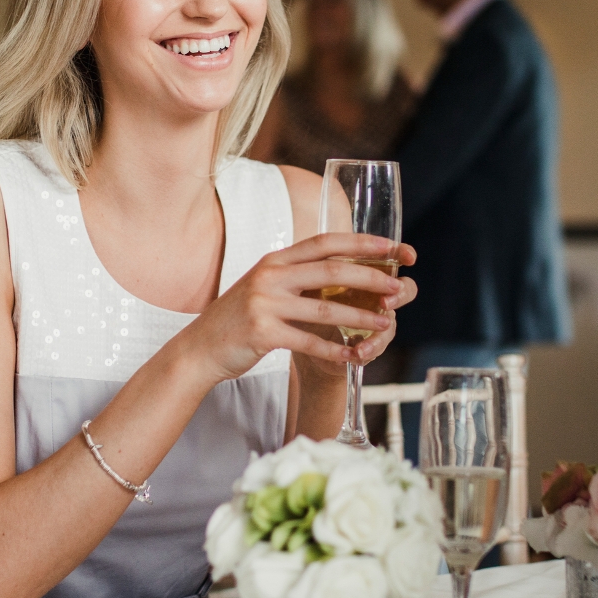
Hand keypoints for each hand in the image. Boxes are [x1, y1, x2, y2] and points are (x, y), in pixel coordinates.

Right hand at [175, 233, 416, 383]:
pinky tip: (354, 355)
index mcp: (275, 259)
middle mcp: (270, 275)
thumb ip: (295, 276)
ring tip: (386, 323)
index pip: (325, 242)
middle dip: (370, 278)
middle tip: (397, 287)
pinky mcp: (262, 333)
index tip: (393, 246)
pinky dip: (335, 349)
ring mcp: (265, 303)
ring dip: (360, 316)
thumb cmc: (239, 318)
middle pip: (331, 270)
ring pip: (325, 308)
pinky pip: (309, 341)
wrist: (200, 347)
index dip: (362, 242)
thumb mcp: (264, 286)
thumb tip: (339, 270)